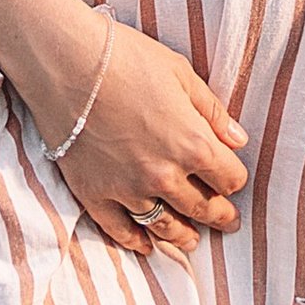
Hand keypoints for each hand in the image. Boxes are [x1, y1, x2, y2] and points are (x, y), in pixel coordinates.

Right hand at [29, 17, 247, 257]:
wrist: (66, 64)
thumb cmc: (127, 59)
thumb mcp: (180, 74)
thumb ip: (212, 111)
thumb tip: (238, 139)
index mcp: (193, 145)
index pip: (230, 179)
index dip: (234, 179)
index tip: (232, 178)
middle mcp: (165, 176)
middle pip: (203, 208)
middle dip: (220, 216)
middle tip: (228, 223)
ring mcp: (128, 190)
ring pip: (165, 227)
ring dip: (183, 237)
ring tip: (192, 241)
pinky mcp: (95, 195)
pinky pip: (120, 230)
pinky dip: (136, 242)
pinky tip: (146, 245)